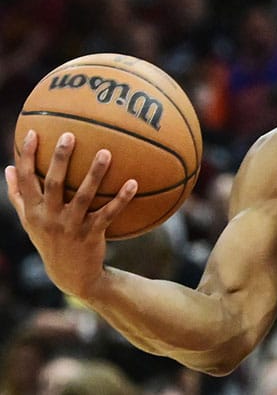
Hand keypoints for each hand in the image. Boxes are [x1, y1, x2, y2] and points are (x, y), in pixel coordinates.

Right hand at [6, 131, 136, 299]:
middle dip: (60, 159)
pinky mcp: (92, 234)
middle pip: (53, 184)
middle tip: (70, 135)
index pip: (26, 180)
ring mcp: (71, 226)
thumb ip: (18, 195)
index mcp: (33, 211)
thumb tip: (8, 168)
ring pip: (83, 196)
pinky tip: (134, 182)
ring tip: (106, 152)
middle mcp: (49, 218)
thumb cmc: (49, 239)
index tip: (33, 132)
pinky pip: (108, 213)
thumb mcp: (29, 220)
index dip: (28, 157)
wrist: (70, 274)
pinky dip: (122, 199)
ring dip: (95, 174)